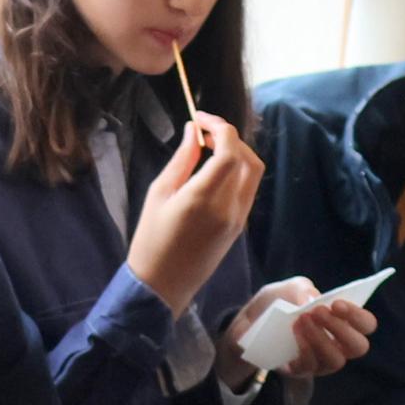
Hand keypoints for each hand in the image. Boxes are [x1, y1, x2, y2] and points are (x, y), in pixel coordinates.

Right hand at [127, 116, 262, 316]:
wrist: (162, 285)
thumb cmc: (151, 239)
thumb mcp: (158, 194)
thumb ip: (182, 160)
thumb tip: (194, 132)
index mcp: (204, 198)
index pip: (229, 151)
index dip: (219, 128)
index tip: (199, 119)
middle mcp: (229, 208)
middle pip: (248, 159)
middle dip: (230, 138)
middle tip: (205, 131)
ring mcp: (239, 219)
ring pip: (253, 174)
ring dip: (238, 153)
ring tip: (210, 148)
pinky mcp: (240, 227)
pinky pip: (248, 189)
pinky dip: (238, 171)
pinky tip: (215, 169)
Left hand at [227, 281, 373, 383]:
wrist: (248, 322)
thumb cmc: (278, 304)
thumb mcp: (288, 287)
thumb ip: (302, 288)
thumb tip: (313, 300)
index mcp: (343, 321)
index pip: (366, 324)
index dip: (357, 316)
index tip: (337, 304)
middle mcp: (338, 344)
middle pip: (358, 347)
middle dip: (341, 328)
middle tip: (319, 312)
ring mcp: (321, 361)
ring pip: (336, 360)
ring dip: (321, 338)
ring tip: (302, 320)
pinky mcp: (302, 371)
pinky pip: (311, 367)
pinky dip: (304, 349)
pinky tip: (294, 334)